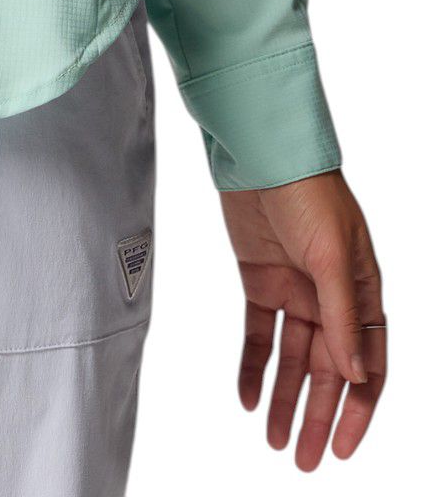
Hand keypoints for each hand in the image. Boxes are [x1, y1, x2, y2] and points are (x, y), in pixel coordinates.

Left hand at [220, 169, 384, 469]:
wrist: (261, 153)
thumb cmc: (308, 193)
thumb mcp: (330, 256)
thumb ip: (342, 316)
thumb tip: (354, 375)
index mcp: (361, 292)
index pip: (367, 364)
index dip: (358, 409)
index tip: (343, 448)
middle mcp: (331, 296)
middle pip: (329, 370)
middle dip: (319, 416)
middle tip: (306, 461)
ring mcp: (295, 289)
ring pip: (293, 359)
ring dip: (286, 400)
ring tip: (275, 442)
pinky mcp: (260, 280)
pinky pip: (259, 334)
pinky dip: (253, 366)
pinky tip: (247, 398)